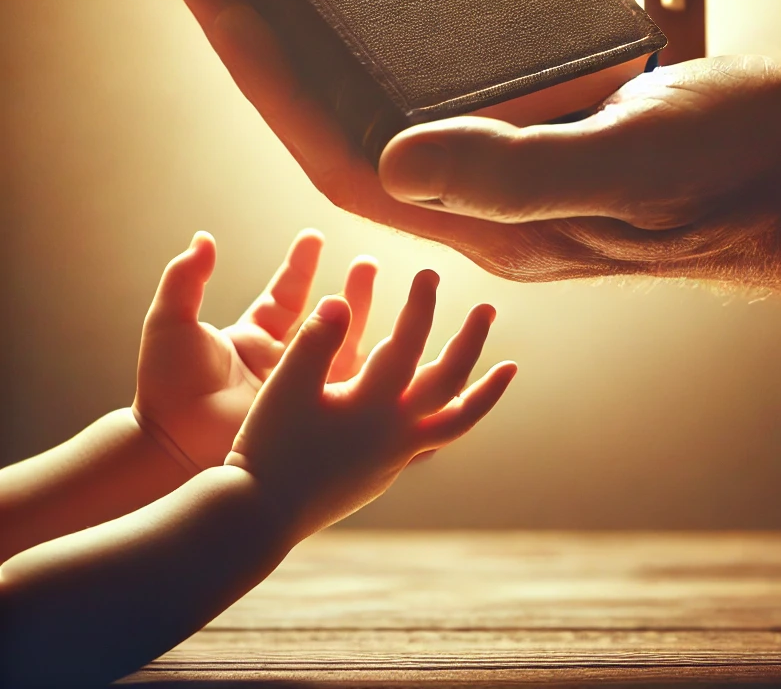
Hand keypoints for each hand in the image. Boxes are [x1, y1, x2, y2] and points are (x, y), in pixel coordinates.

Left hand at [133, 230, 379, 470]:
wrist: (174, 448)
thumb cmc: (166, 390)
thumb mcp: (171, 325)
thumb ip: (185, 279)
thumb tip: (204, 238)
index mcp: (252, 336)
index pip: (285, 294)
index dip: (301, 264)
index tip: (315, 237)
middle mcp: (281, 359)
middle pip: (325, 316)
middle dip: (349, 289)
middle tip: (369, 262)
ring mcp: (299, 387)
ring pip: (346, 347)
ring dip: (367, 322)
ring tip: (391, 296)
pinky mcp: (313, 414)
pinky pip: (351, 391)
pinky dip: (375, 374)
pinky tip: (397, 353)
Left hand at [169, 0, 780, 282]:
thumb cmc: (737, 167)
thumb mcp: (634, 158)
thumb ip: (521, 171)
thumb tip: (398, 161)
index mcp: (498, 225)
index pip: (346, 161)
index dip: (270, 85)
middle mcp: (493, 207)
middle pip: (351, 141)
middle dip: (273, 65)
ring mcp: (520, 174)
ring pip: (394, 120)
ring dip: (327, 60)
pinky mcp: (551, 138)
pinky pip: (451, 100)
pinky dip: (402, 56)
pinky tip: (389, 15)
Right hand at [226, 272, 515, 537]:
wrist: (259, 518)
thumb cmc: (270, 447)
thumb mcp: (287, 387)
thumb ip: (315, 341)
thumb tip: (339, 300)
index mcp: (374, 405)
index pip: (408, 344)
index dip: (421, 305)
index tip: (428, 274)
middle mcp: (397, 432)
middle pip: (450, 382)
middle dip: (471, 341)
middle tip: (488, 309)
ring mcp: (395, 457)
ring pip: (455, 421)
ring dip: (484, 391)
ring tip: (508, 370)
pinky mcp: (383, 473)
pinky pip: (434, 439)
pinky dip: (451, 415)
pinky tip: (444, 405)